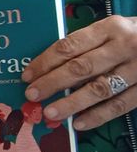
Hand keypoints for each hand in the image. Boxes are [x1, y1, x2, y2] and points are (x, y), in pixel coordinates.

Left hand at [23, 15, 136, 130]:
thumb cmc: (134, 35)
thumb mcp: (113, 29)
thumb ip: (88, 42)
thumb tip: (48, 65)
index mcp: (110, 27)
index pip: (70, 45)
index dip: (45, 61)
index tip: (27, 75)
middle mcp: (124, 46)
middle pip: (82, 67)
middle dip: (53, 83)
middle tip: (32, 95)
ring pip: (100, 89)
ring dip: (73, 103)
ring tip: (51, 113)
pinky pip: (121, 105)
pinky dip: (99, 116)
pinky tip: (79, 123)